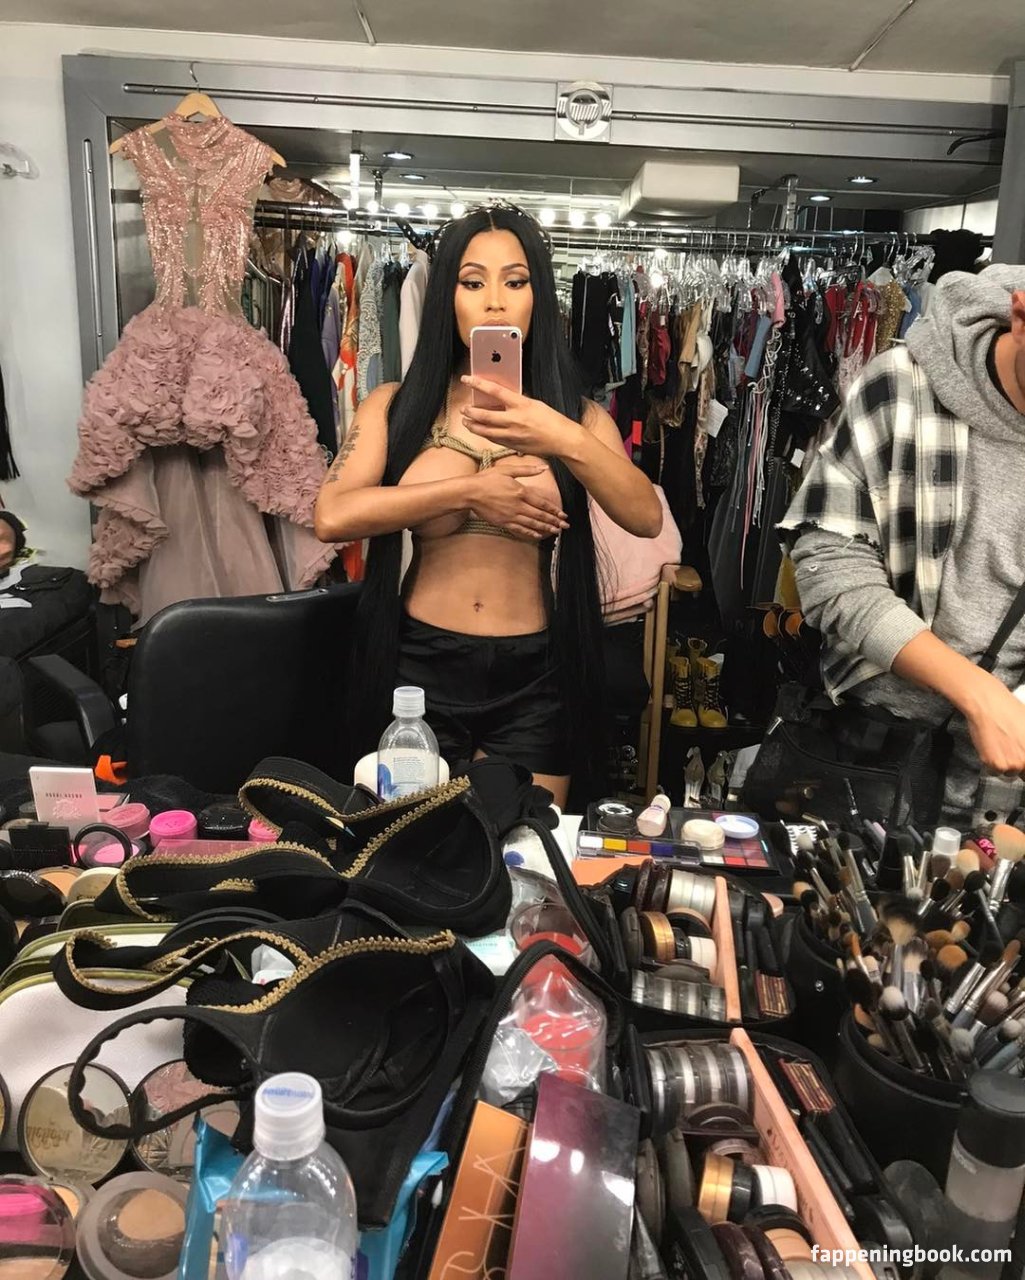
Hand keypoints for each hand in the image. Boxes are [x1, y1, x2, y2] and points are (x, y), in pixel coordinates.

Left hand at [459, 375, 581, 457]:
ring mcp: (512, 435)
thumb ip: (516, 401)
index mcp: (521, 404)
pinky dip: (485, 434)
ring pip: (485, 431)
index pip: (494, 391)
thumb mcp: (534, 403)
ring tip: (466, 422)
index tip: (467, 379)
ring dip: (473, 426)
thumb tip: (502, 398)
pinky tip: (480, 431)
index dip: (478, 384)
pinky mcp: (513, 446)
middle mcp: (514, 420)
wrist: (562, 440)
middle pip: (484, 415)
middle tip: (464, 409)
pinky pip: (494, 439)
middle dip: (470, 412)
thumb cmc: (551, 420)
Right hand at [468, 462, 569, 540]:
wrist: (469, 492)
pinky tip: (537, 535)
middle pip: (540, 516)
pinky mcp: (503, 522)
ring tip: (556, 532)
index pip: (542, 504)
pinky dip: (530, 533)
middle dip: (554, 522)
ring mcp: (511, 516)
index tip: (563, 515)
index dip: (554, 510)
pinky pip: (520, 530)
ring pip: (532, 524)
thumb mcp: (507, 470)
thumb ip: (527, 470)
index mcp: (521, 492)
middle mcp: (518, 506)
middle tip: (565, 526)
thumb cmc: (486, 479)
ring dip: (545, 529)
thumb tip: (544, 467)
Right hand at [961, 671, 1024, 775]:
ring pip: (1010, 773)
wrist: (989, 705)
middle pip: (1024, 774)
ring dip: (1005, 764)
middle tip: (1012, 750)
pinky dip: (991, 763)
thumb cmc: (1011, 711)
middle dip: (1020, 765)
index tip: (1022, 759)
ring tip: (1001, 746)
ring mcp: (1012, 765)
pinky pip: (994, 772)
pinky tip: (991, 747)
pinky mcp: (995, 765)